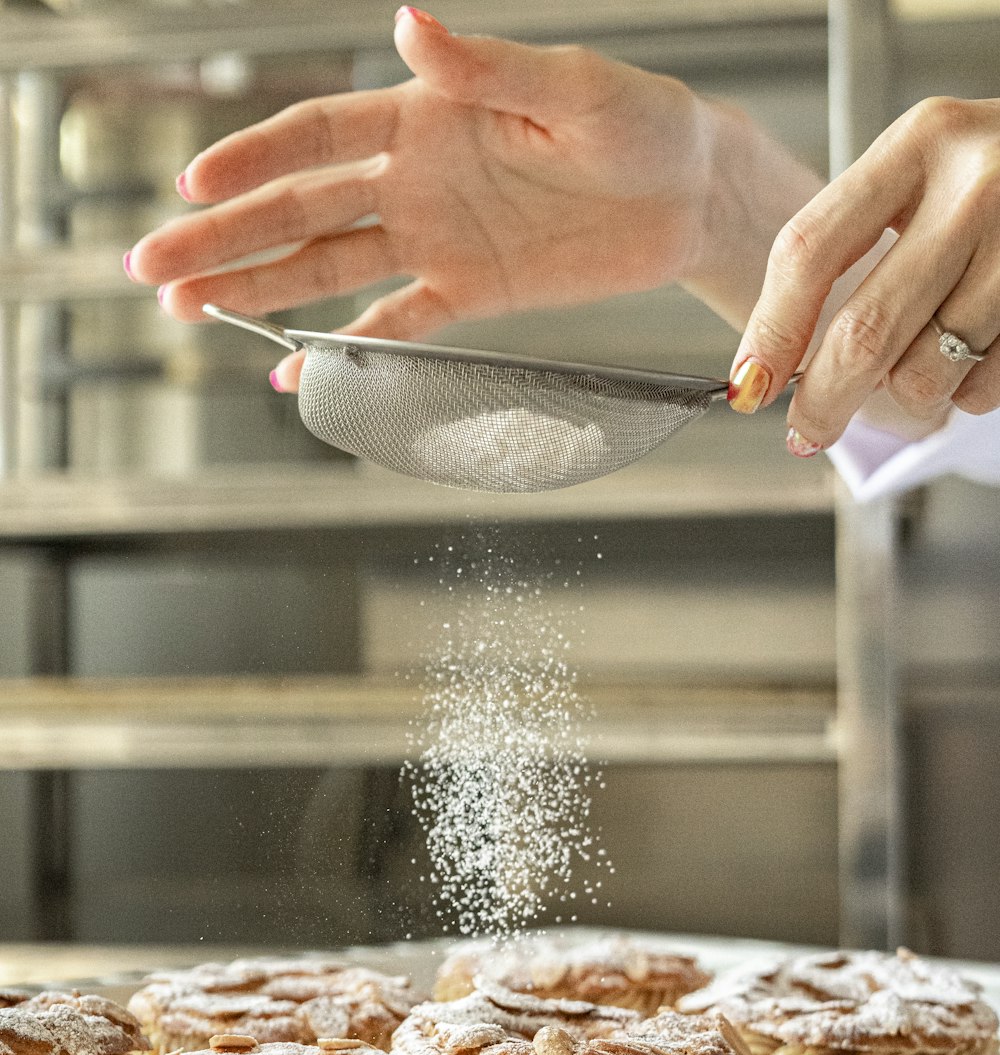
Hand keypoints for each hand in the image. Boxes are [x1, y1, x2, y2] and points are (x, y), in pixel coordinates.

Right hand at [127, 9, 731, 390]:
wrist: (686, 195)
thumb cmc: (639, 122)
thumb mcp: (569, 87)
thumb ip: (484, 68)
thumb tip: (405, 23)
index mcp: (426, 116)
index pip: (319, 138)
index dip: (252, 159)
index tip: (192, 183)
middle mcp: (416, 180)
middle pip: (299, 209)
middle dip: (223, 237)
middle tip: (151, 267)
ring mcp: (437, 240)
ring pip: (327, 267)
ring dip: (257, 289)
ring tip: (189, 310)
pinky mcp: (470, 292)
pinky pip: (394, 325)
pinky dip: (346, 349)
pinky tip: (293, 370)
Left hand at [728, 96, 999, 454]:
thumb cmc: (987, 182)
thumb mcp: (916, 177)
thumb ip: (847, 247)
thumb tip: (769, 367)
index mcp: (919, 143)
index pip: (809, 252)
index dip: (771, 332)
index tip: (748, 385)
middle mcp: (976, 186)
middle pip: (863, 331)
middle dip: (823, 400)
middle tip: (807, 430)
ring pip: (924, 373)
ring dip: (905, 393)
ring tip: (918, 362)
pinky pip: (980, 388)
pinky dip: (961, 391)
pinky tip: (968, 355)